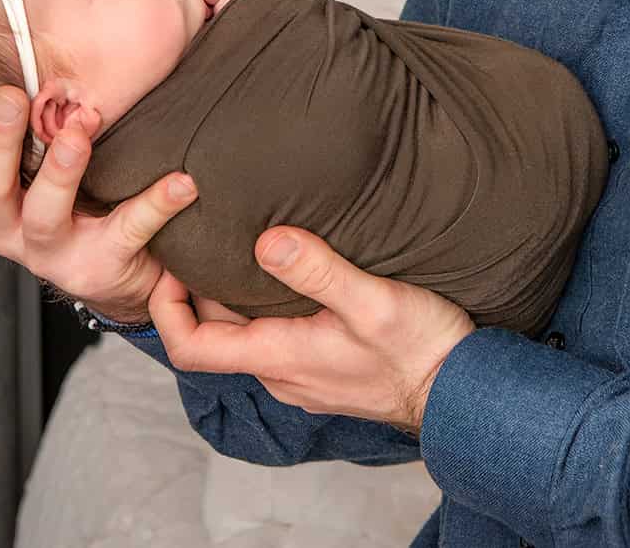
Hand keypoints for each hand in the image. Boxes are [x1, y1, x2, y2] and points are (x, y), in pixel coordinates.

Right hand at [0, 88, 197, 319]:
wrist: (131, 273)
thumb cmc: (83, 193)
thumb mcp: (41, 152)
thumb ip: (32, 101)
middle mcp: (4, 223)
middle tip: (9, 94)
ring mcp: (47, 249)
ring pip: (41, 210)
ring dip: (61, 166)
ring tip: (83, 129)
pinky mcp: (98, 265)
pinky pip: (129, 229)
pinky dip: (156, 202)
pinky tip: (182, 181)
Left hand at [149, 225, 474, 435]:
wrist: (462, 390)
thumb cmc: (420, 350)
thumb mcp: (371, 301)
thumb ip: (318, 270)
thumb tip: (265, 240)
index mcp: (279, 356)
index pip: (191, 347)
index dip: (167, 308)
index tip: (171, 265)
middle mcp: (281, 373)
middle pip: (215, 335)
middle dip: (200, 290)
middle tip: (204, 239)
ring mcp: (302, 376)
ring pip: (248, 336)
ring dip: (236, 298)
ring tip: (244, 247)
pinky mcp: (324, 371)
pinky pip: (278, 340)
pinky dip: (268, 308)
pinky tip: (291, 278)